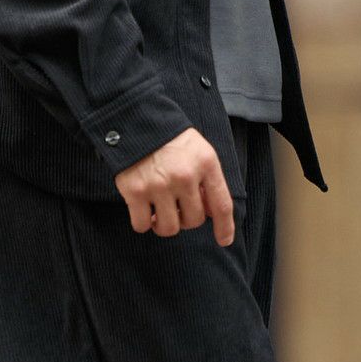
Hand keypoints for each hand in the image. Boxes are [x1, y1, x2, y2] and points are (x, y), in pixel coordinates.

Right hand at [114, 128, 234, 245]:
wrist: (136, 121)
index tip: (224, 240)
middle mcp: (185, 176)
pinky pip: (142, 226)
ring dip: (164, 225)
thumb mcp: (199, 151)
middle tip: (176, 206)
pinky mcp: (135, 192)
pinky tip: (143, 209)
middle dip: (186, 218)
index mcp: (205, 164)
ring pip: (169, 228)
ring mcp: (159, 185)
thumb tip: (211, 214)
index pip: (222, 204)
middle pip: (193, 221)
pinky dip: (143, 223)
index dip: (225, 227)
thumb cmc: (170, 140)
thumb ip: (208, 180)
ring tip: (160, 210)